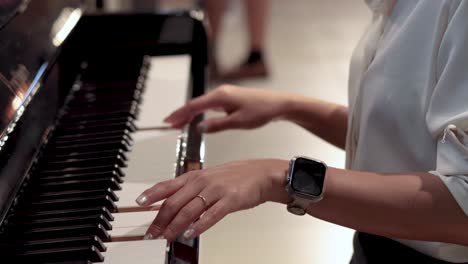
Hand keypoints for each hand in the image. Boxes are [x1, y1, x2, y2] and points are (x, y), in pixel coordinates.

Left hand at [135, 159, 290, 240]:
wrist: (261, 173)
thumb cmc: (234, 177)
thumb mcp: (208, 178)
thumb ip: (190, 190)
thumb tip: (171, 204)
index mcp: (195, 175)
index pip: (167, 185)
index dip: (152, 194)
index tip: (139, 203)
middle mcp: (202, 181)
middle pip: (174, 201)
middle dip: (160, 220)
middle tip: (152, 233)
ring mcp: (216, 189)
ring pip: (189, 210)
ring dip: (175, 226)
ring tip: (166, 237)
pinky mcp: (230, 199)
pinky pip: (211, 215)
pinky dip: (199, 226)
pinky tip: (190, 233)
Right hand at [164, 84, 296, 132]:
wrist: (278, 104)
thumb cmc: (262, 111)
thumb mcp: (238, 122)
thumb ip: (217, 125)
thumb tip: (200, 128)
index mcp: (220, 96)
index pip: (194, 106)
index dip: (179, 114)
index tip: (168, 121)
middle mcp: (220, 92)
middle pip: (195, 104)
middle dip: (181, 114)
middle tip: (170, 124)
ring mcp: (225, 94)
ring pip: (202, 104)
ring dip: (190, 113)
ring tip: (179, 123)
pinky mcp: (229, 98)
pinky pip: (209, 105)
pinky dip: (200, 112)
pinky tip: (198, 118)